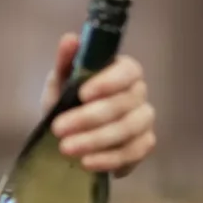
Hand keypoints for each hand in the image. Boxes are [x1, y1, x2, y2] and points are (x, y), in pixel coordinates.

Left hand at [41, 32, 156, 177]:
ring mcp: (143, 121)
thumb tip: (69, 39)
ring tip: (66, 149)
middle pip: (124, 104)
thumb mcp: (59, 83)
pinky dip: (110, 159)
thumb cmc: (66, 103)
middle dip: (89, 118)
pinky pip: (134, 153)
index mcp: (122, 72)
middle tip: (58, 129)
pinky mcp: (142, 145)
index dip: (109, 82)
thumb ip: (65, 62)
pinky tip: (87, 163)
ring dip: (96, 140)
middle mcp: (138, 94)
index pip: (128, 71)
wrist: (66, 136)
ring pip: (129, 130)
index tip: (83, 94)